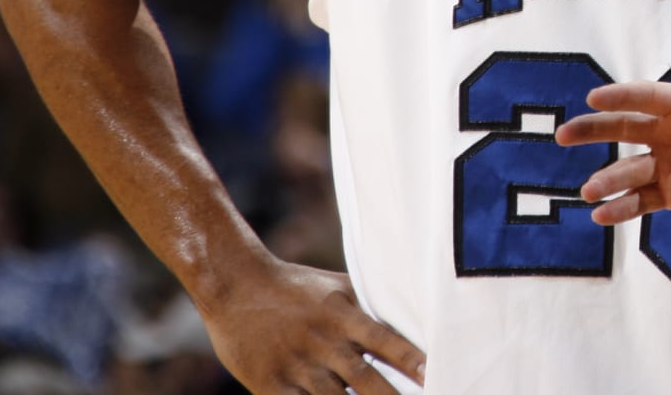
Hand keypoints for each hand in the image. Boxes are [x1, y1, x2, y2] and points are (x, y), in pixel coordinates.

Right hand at [198, 258, 424, 393]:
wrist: (236, 286)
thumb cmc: (296, 286)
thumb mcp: (338, 287)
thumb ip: (370, 306)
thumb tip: (411, 313)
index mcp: (343, 315)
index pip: (385, 340)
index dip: (410, 359)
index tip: (433, 375)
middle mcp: (323, 342)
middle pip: (363, 379)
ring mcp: (296, 366)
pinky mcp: (271, 386)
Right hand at [555, 80, 670, 225]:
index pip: (651, 98)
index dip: (623, 96)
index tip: (594, 97)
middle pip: (627, 128)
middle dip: (596, 129)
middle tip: (565, 134)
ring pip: (630, 169)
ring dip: (609, 178)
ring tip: (589, 191)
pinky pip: (642, 199)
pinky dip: (622, 206)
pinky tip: (602, 214)